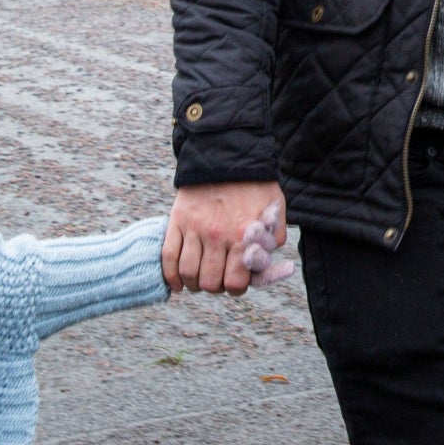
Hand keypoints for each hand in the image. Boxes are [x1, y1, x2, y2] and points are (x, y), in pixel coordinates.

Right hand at [164, 180, 285, 294]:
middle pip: (209, 283)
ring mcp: (194, 229)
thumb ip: (273, 239)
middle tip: (218, 279)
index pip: (235, 283)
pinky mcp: (177, 221)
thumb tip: (265, 263)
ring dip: (193, 283)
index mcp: (243, 236)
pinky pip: (168, 257)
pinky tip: (178, 283)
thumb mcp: (275, 210)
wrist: (226, 156)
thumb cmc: (254, 185)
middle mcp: (217, 236)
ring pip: (188, 273)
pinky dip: (171, 276)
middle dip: (215, 287)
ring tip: (199, 280)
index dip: (236, 288)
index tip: (236, 282)